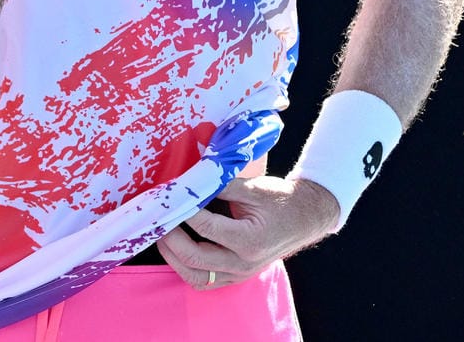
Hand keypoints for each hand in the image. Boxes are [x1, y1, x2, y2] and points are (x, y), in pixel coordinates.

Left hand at [155, 175, 339, 289]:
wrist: (305, 217)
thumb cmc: (280, 200)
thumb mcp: (252, 187)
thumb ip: (219, 186)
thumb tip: (189, 182)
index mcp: (249, 240)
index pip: (205, 226)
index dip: (183, 210)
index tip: (169, 196)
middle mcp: (243, 263)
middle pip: (195, 258)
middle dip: (170, 237)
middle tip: (158, 218)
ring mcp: (240, 274)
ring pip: (196, 276)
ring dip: (173, 257)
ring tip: (161, 235)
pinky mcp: (236, 277)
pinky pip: (204, 281)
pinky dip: (186, 267)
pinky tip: (176, 250)